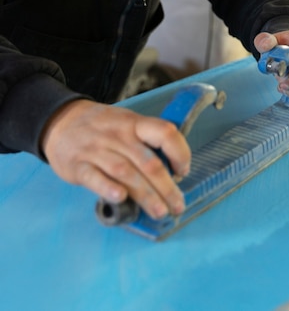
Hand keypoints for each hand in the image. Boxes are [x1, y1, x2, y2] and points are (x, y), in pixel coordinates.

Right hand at [41, 99, 190, 218]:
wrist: (61, 121)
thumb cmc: (101, 127)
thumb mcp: (126, 123)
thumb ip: (146, 143)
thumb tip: (171, 171)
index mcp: (134, 124)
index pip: (164, 133)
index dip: (179, 152)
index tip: (183, 171)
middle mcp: (118, 136)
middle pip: (148, 162)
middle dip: (166, 187)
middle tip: (177, 206)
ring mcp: (97, 150)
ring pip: (126, 173)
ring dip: (146, 195)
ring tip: (159, 212)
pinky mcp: (78, 165)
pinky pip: (94, 177)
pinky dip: (108, 188)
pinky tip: (120, 198)